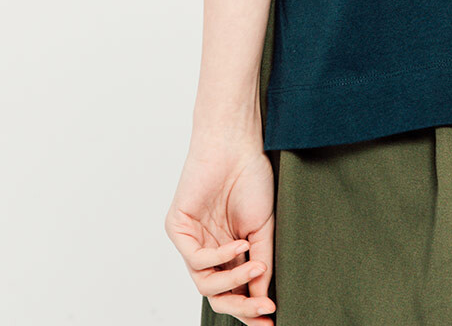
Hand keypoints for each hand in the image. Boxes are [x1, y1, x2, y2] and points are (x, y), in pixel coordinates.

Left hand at [164, 135, 276, 323]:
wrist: (236, 144)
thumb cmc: (251, 178)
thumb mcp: (263, 228)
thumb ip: (261, 263)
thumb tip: (262, 298)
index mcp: (227, 250)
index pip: (234, 290)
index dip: (251, 307)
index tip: (273, 317)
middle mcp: (207, 249)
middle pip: (218, 295)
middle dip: (242, 306)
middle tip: (265, 309)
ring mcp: (191, 240)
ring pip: (205, 284)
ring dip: (234, 281)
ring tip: (257, 265)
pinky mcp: (178, 228)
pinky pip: (196, 259)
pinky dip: (220, 257)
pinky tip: (240, 245)